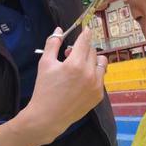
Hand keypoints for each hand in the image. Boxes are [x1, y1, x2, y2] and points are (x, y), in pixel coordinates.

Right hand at [24, 27, 107, 142]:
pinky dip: (93, 74)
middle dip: (83, 48)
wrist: (48, 117)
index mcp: (75, 64)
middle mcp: (89, 73)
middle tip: (70, 54)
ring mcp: (96, 85)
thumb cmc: (44, 89)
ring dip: (92, 60)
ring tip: (79, 65)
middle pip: (92, 51)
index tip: (86, 28)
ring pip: (101, 63)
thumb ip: (53, 43)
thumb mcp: (45, 63)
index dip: (86, 33)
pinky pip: (100, 77)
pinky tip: (81, 80)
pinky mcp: (99, 95)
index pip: (85, 41)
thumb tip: (59, 29)